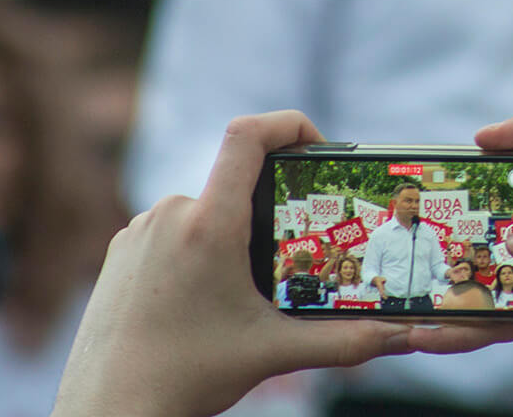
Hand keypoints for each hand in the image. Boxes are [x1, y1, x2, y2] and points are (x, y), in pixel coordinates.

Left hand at [53, 112, 497, 416]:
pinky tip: (201, 303)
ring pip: (201, 211)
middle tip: (292, 254)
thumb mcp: (274, 354)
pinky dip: (195, 254)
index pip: (248, 134)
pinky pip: (169, 232)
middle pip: (232, 183)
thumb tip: (403, 337)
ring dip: (229, 237)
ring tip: (242, 294)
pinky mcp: (117, 252)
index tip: (316, 145)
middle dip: (268, 210)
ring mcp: (138, 231)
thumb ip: (345, 341)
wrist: (109, 411)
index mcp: (209, 225)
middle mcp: (168, 214)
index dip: (288, 123)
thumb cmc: (186, 380)